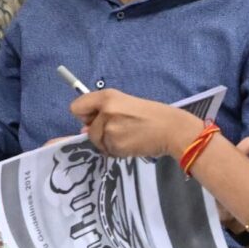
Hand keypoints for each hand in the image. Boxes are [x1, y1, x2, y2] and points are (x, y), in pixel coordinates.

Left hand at [69, 90, 205, 161]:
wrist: (173, 129)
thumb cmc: (152, 115)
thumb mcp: (126, 105)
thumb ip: (103, 113)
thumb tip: (83, 129)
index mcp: (107, 97)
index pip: (76, 107)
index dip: (84, 115)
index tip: (93, 119)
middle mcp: (105, 111)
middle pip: (87, 128)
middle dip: (99, 132)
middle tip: (121, 129)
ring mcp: (109, 129)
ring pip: (97, 141)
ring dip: (109, 142)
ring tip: (129, 136)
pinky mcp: (115, 145)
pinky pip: (108, 151)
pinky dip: (117, 150)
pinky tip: (132, 143)